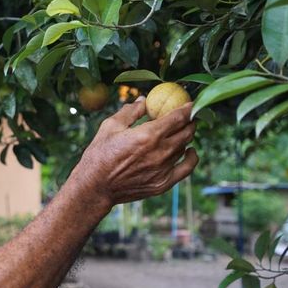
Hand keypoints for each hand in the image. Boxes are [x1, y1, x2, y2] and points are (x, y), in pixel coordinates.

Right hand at [69, 97, 197, 205]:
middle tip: (187, 116)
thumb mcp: (110, 126)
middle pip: (186, 131)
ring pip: (184, 147)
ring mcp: (163, 169)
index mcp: (148, 135)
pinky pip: (186, 168)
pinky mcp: (163, 183)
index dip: (188, 108)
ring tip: (179, 132)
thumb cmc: (99, 155)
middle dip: (190, 121)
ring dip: (185, 137)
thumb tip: (144, 100)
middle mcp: (160, 152)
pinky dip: (192, 157)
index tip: (191, 103)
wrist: (96, 186)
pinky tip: (189, 151)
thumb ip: (130, 111)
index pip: (178, 117)